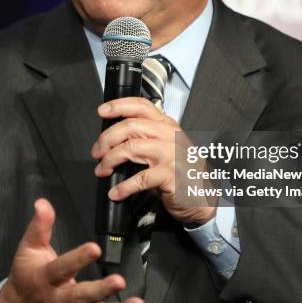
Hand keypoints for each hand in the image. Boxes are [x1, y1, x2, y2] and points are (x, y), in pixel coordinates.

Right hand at [0, 199, 152, 302]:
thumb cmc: (26, 277)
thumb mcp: (27, 249)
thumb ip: (40, 226)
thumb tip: (43, 203)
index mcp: (46, 280)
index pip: (62, 268)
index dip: (77, 258)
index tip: (95, 248)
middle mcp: (60, 302)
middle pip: (81, 298)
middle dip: (101, 291)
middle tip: (119, 281)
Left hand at [92, 98, 216, 225]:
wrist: (205, 197)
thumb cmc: (184, 172)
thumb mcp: (168, 147)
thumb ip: (147, 137)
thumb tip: (113, 138)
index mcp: (168, 126)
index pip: (142, 106)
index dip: (119, 105)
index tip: (102, 110)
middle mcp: (170, 136)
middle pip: (131, 126)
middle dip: (107, 138)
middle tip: (97, 152)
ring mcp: (172, 155)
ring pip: (131, 148)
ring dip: (110, 160)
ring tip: (102, 170)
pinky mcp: (171, 176)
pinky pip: (140, 178)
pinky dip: (123, 187)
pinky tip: (116, 192)